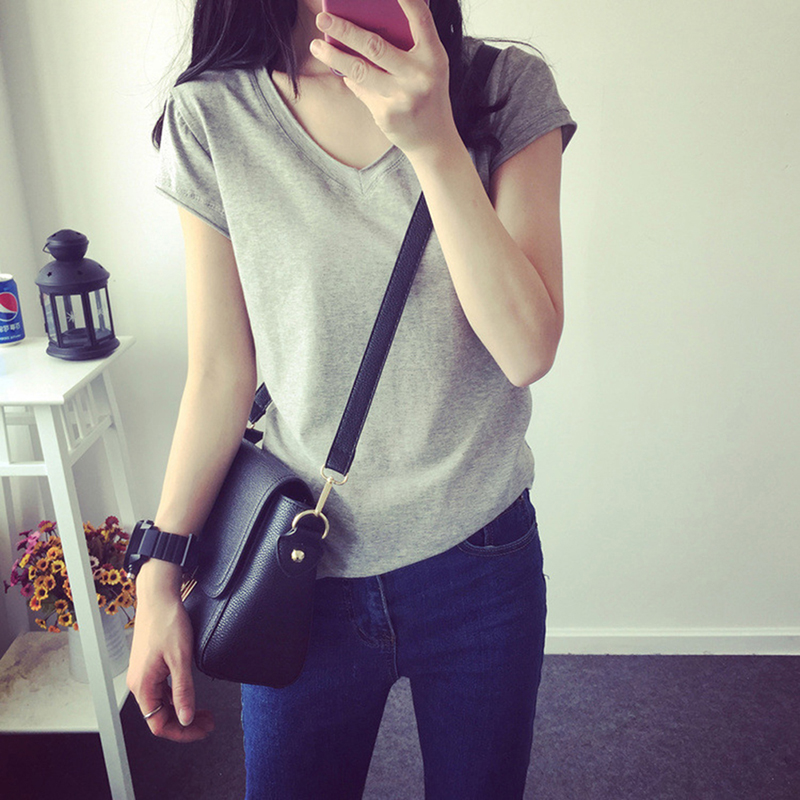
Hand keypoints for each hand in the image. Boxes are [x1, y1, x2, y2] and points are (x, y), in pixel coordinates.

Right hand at [126, 566, 214, 742]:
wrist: (158, 597)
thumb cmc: (166, 622)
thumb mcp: (180, 658)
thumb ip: (183, 690)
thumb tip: (186, 717)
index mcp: (143, 685)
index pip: (159, 724)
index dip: (182, 731)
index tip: (201, 729)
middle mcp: (139, 683)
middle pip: (160, 716)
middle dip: (185, 722)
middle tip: (208, 722)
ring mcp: (143, 674)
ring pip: (162, 703)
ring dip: (182, 709)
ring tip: (205, 711)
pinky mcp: (149, 665)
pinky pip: (161, 689)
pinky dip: (177, 696)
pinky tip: (190, 694)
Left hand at [309, 0, 456, 157]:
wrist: (434, 139)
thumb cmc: (427, 93)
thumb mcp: (428, 66)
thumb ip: (408, 45)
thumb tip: (363, 23)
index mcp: (433, 56)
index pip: (420, 18)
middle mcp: (420, 75)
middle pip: (375, 46)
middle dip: (344, 30)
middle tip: (322, 18)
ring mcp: (402, 96)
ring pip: (359, 70)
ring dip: (334, 56)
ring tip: (316, 46)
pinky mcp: (386, 114)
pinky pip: (361, 90)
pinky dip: (351, 79)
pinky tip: (344, 73)